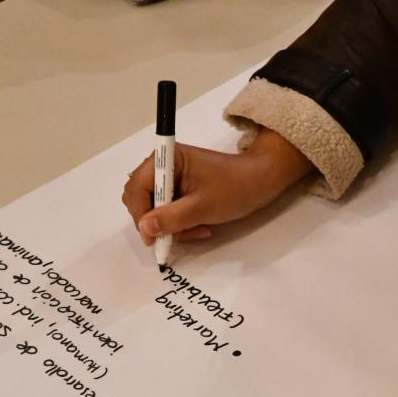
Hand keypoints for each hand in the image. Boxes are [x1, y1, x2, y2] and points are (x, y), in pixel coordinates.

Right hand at [123, 128, 313, 243]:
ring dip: (171, 225)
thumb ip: (172, 218)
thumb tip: (145, 228)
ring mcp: (171, 177)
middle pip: (140, 199)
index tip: (153, 238)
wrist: (261, 181)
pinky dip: (179, 223)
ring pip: (153, 209)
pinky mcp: (179, 188)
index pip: (136, 188)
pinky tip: (199, 226)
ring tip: (197, 230)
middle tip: (176, 235)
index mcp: (167, 158)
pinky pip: (167, 211)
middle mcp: (163, 164)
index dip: (140, 214)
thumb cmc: (235, 188)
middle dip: (156, 221)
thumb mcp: (203, 207)